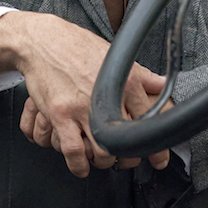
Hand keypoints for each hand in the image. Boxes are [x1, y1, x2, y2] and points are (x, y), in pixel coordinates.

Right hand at [0, 11, 170, 175]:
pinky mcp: (60, 114)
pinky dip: (79, 165)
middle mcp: (105, 95)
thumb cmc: (77, 46)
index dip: (157, 147)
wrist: (42, 41)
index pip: (149, 121)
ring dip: (105, 162)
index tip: (158, 159)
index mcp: (126, 80)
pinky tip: (81, 166)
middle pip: (127, 141)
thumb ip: (141, 75)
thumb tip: (165, 84)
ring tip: (103, 160)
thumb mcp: (114, 56)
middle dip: (129, 158)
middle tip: (126, 161)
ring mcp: (81, 107)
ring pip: (102, 150)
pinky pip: (73, 150)